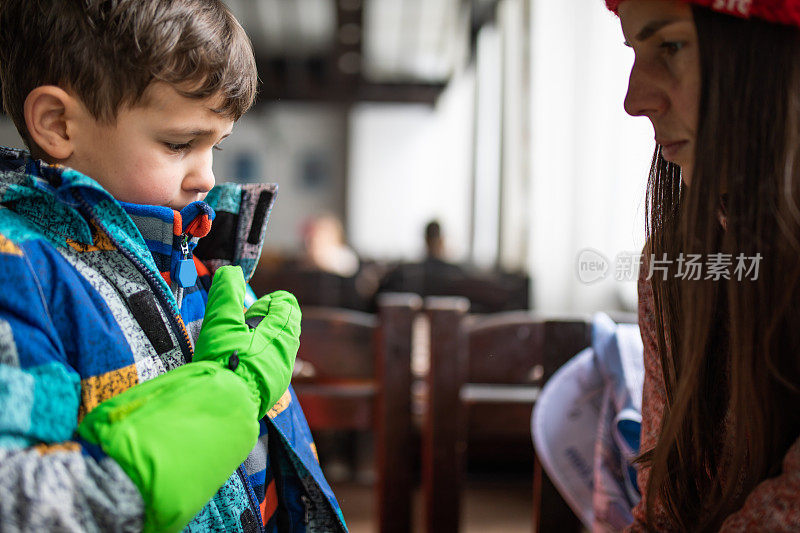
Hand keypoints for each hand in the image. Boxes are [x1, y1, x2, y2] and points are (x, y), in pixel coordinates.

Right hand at [194, 265, 299, 417]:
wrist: (226, 405)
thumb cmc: (226, 360)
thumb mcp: (222, 319)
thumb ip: (227, 292)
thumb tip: (230, 271)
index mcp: (283, 330)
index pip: (287, 303)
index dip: (268, 301)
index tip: (248, 310)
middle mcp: (289, 350)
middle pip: (285, 324)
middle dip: (265, 321)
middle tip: (241, 327)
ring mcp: (283, 371)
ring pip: (280, 346)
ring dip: (262, 341)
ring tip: (238, 346)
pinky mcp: (274, 389)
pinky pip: (273, 367)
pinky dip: (260, 361)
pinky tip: (242, 366)